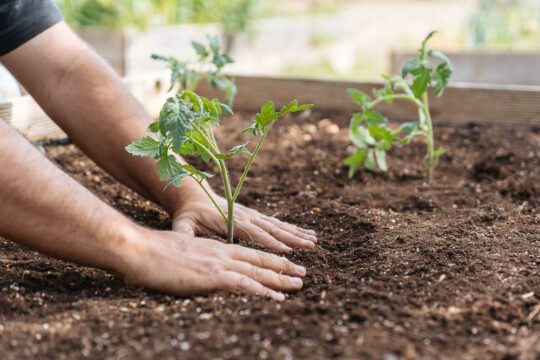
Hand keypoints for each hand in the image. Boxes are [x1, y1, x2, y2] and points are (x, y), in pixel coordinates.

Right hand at [120, 228, 306, 299]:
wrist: (139, 249)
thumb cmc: (152, 254)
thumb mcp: (180, 255)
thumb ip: (195, 263)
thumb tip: (199, 271)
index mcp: (215, 248)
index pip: (249, 254)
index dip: (269, 259)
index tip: (285, 264)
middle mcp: (221, 253)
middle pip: (259, 260)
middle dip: (283, 267)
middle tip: (303, 274)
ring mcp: (218, 263)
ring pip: (257, 271)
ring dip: (280, 279)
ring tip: (299, 284)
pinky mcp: (211, 275)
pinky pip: (244, 284)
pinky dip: (262, 291)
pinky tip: (276, 299)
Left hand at [171, 192, 316, 252]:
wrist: (193, 195)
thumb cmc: (187, 214)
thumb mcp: (181, 224)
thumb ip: (183, 234)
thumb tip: (181, 242)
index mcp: (229, 221)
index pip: (252, 233)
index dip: (269, 242)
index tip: (286, 251)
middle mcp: (244, 216)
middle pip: (271, 229)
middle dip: (291, 239)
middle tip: (310, 247)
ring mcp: (251, 215)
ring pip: (277, 225)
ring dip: (296, 233)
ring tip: (314, 240)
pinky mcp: (254, 216)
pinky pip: (276, 223)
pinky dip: (292, 228)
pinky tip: (306, 233)